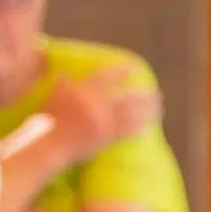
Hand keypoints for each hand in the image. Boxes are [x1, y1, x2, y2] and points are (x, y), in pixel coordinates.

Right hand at [46, 63, 160, 153]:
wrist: (52, 144)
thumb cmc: (51, 120)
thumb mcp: (53, 97)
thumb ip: (63, 84)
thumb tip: (66, 73)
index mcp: (84, 92)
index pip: (107, 77)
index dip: (122, 71)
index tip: (135, 68)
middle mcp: (97, 105)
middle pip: (127, 97)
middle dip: (144, 95)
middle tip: (157, 92)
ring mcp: (104, 121)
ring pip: (132, 114)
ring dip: (148, 111)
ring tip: (160, 107)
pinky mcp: (106, 137)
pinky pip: (126, 131)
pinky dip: (138, 128)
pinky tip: (148, 127)